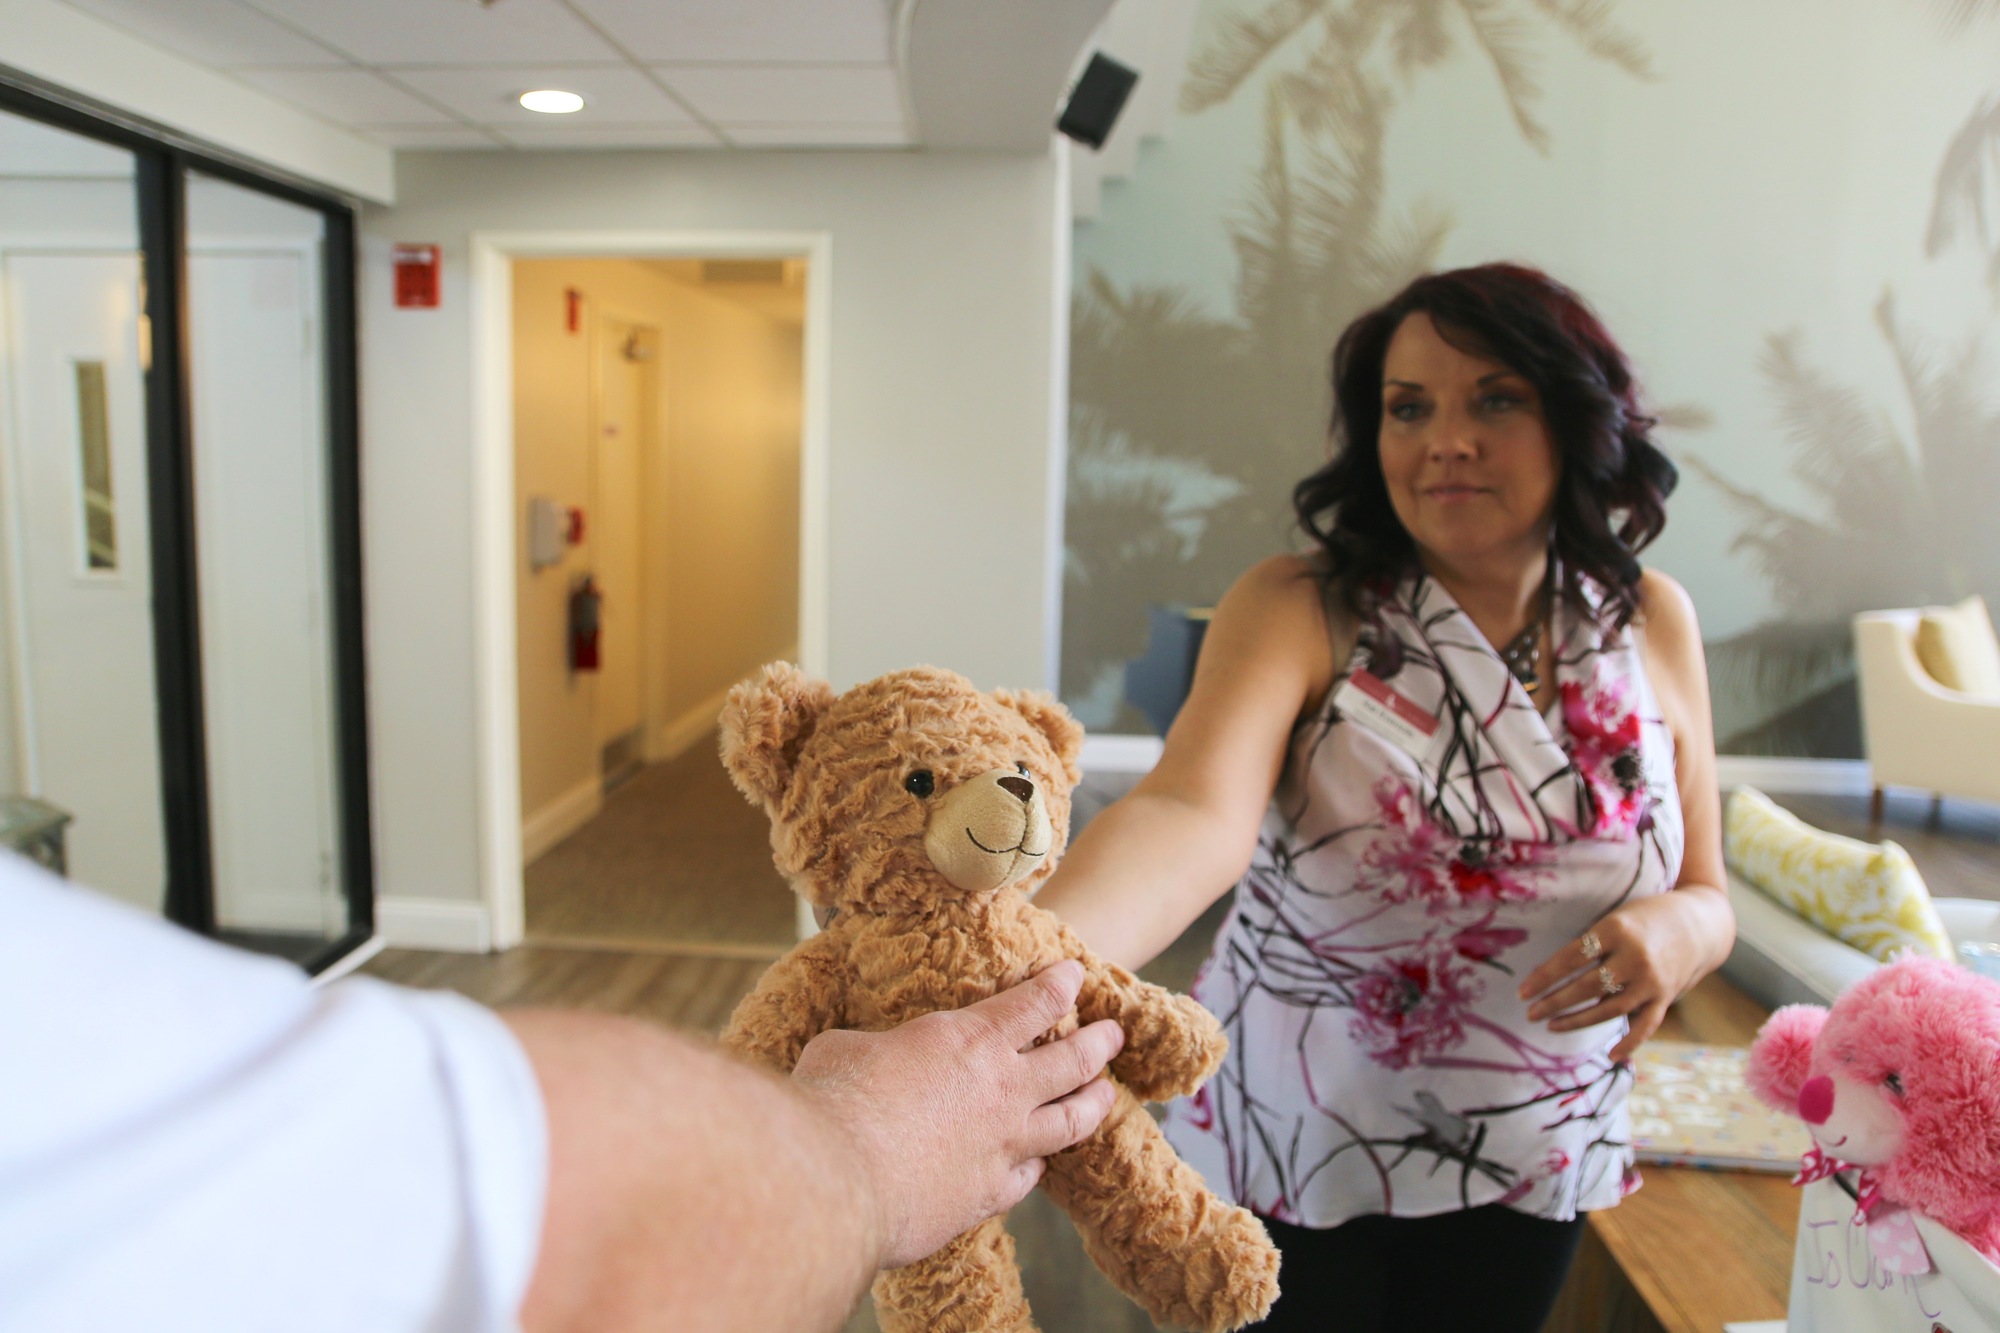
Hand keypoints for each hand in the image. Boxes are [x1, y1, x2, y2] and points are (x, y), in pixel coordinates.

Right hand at [790, 960, 1124, 1268]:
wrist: (842, 1182)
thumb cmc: (835, 1102)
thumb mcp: (846, 1048)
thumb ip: (873, 1049)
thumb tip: (863, 1057)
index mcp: (970, 1040)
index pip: (1035, 1003)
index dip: (1060, 985)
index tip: (1074, 975)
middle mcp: (1002, 1090)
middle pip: (1073, 1061)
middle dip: (1098, 1043)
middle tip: (1114, 1035)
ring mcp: (1004, 1146)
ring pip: (1071, 1121)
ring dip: (1093, 1104)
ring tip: (1105, 1095)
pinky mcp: (990, 1195)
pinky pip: (1029, 1177)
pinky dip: (1037, 1166)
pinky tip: (1037, 1165)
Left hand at [1518, 889, 1723, 1062]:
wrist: (1699, 924)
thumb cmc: (1644, 918)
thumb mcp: (1615, 919)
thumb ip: (1589, 945)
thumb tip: (1547, 974)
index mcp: (1616, 929)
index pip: (1570, 959)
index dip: (1544, 977)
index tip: (1522, 992)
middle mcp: (1635, 957)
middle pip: (1586, 987)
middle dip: (1554, 1003)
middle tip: (1530, 1012)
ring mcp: (1652, 981)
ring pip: (1608, 1009)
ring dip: (1577, 1021)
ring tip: (1551, 1025)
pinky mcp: (1666, 997)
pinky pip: (1645, 1026)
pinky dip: (1629, 1043)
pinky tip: (1610, 1056)